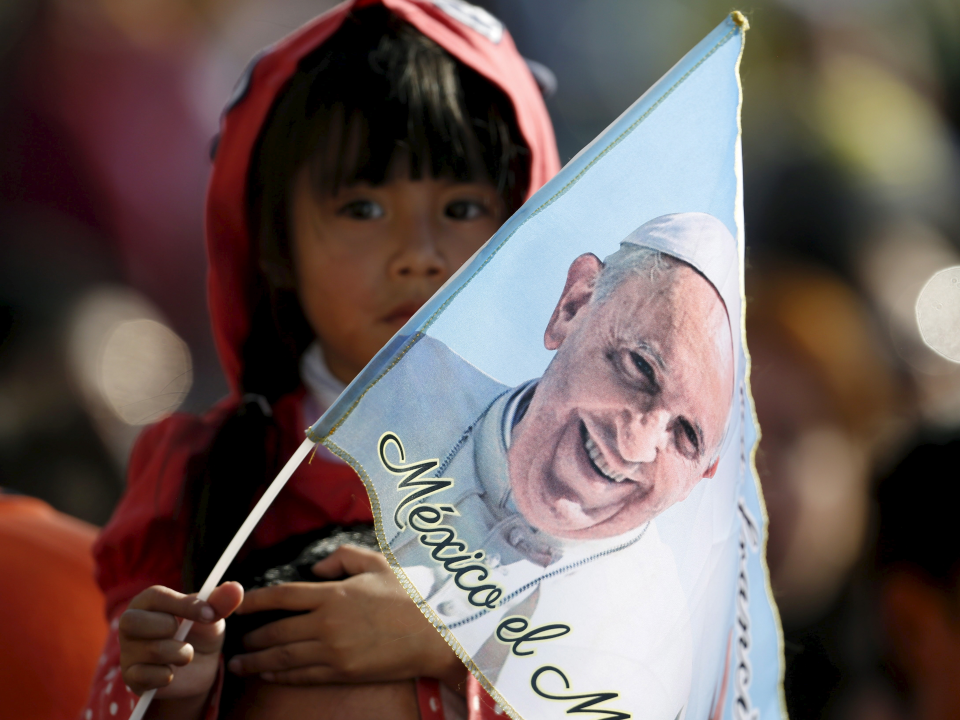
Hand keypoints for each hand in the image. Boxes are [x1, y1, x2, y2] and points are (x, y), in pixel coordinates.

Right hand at [120, 582, 243, 700]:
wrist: (198, 669)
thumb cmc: (200, 633)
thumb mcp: (212, 616)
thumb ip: (220, 602)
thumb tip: (236, 588)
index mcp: (149, 601)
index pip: (156, 596)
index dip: (183, 605)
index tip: (210, 615)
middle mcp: (131, 624)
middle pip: (133, 621)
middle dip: (168, 628)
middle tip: (185, 634)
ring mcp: (128, 651)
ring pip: (149, 649)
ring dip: (178, 653)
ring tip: (187, 654)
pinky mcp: (131, 677)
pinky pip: (143, 676)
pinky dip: (165, 675)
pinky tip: (172, 673)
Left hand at [228, 545, 465, 690]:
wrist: (434, 634)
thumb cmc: (408, 597)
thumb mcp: (378, 564)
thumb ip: (343, 558)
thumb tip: (316, 568)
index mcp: (334, 594)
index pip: (283, 596)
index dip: (254, 600)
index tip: (235, 603)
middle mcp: (327, 623)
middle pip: (276, 630)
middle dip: (251, 636)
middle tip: (234, 639)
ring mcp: (334, 651)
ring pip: (283, 656)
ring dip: (256, 660)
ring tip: (239, 663)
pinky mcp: (342, 672)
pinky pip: (302, 675)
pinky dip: (280, 674)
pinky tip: (268, 673)